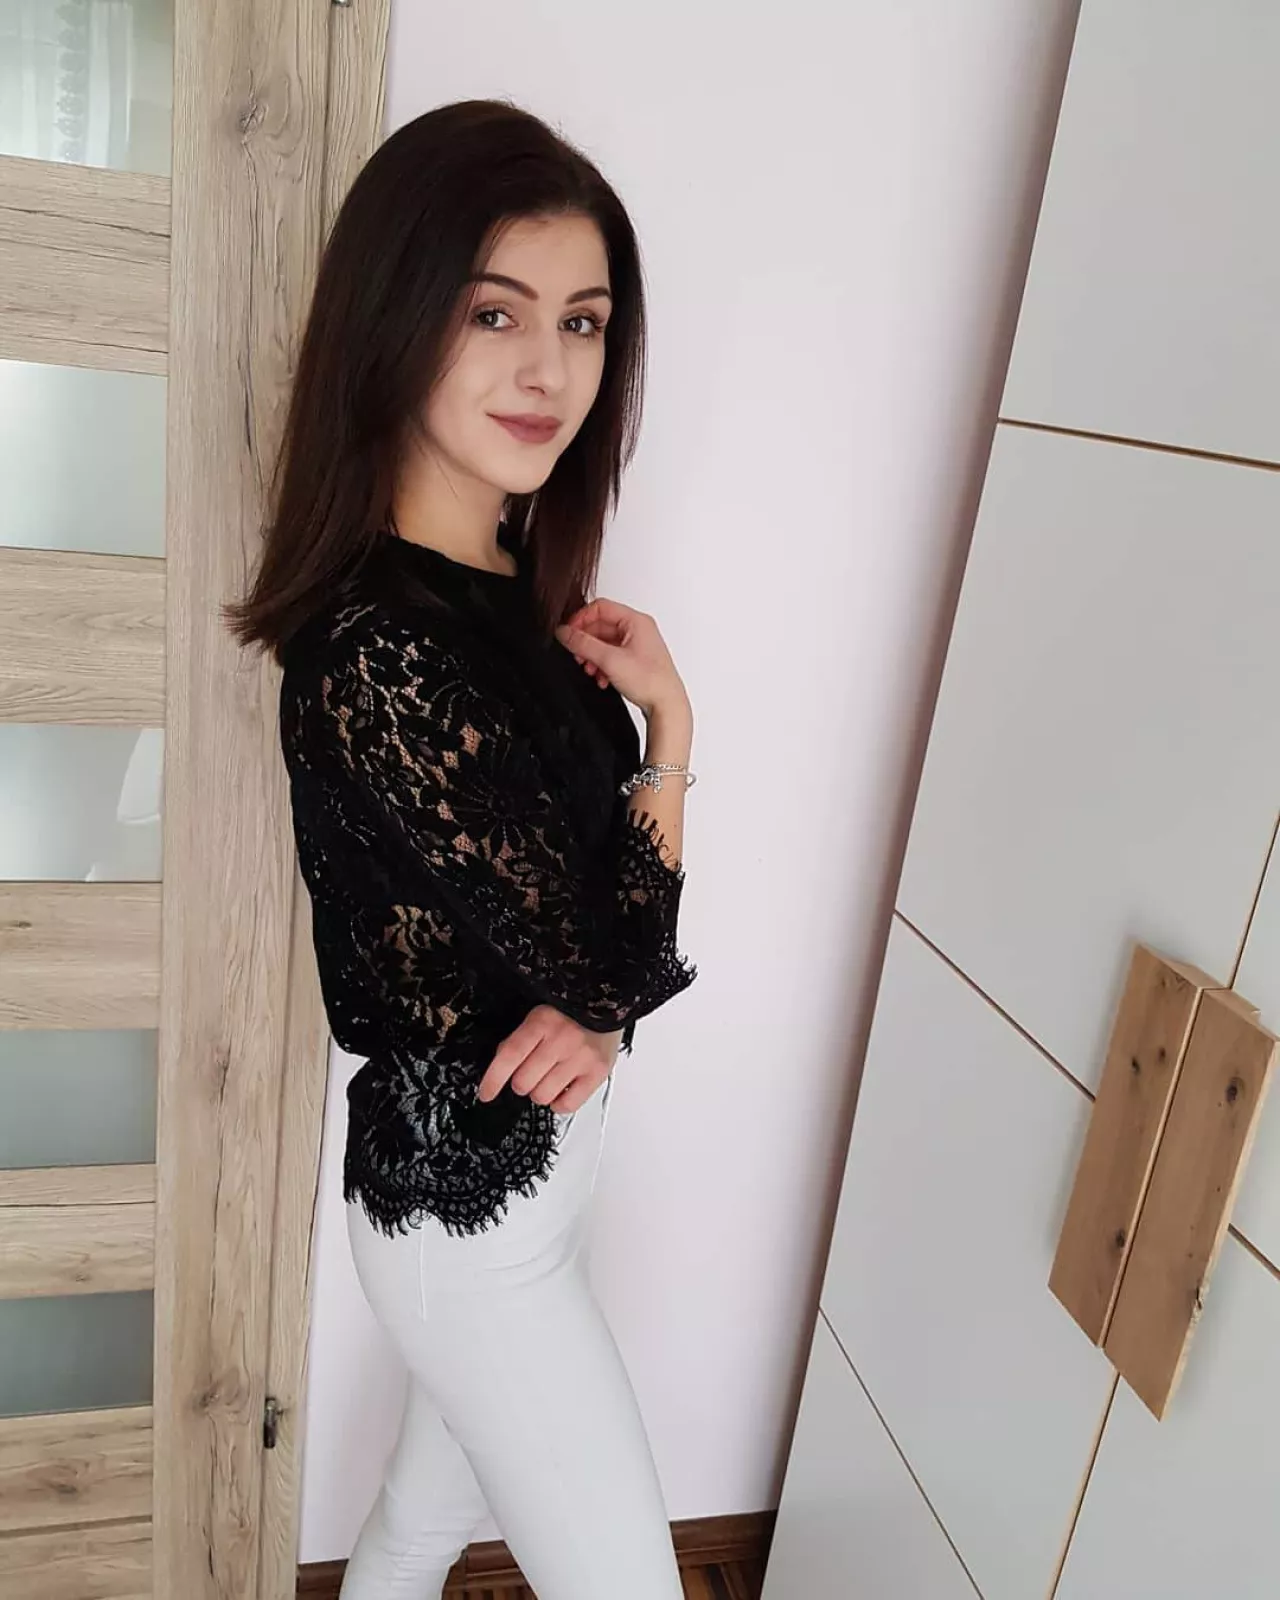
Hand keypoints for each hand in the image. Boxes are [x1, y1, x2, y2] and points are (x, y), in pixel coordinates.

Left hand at [476, 1005, 620, 1112]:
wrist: (609, 1003)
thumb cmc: (571, 1011)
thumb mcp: (540, 1014)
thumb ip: (520, 1039)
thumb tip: (500, 1067)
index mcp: (542, 1021)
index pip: (510, 1055)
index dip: (493, 1079)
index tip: (485, 1094)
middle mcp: (562, 1040)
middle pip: (524, 1081)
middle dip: (521, 1082)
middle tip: (530, 1073)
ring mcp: (581, 1058)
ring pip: (543, 1096)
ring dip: (540, 1092)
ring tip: (549, 1078)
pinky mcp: (598, 1073)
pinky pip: (567, 1105)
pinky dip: (559, 1103)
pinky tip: (561, 1088)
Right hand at [555, 598, 688, 719]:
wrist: (667, 706)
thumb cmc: (651, 682)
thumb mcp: (610, 660)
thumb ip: (583, 644)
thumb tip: (565, 632)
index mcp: (636, 621)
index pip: (600, 607)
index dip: (581, 619)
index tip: (569, 633)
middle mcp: (639, 629)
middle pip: (601, 626)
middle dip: (586, 642)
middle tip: (577, 654)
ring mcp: (638, 645)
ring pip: (605, 643)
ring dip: (593, 656)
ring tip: (589, 669)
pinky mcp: (636, 660)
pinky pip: (612, 655)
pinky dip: (603, 665)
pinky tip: (601, 678)